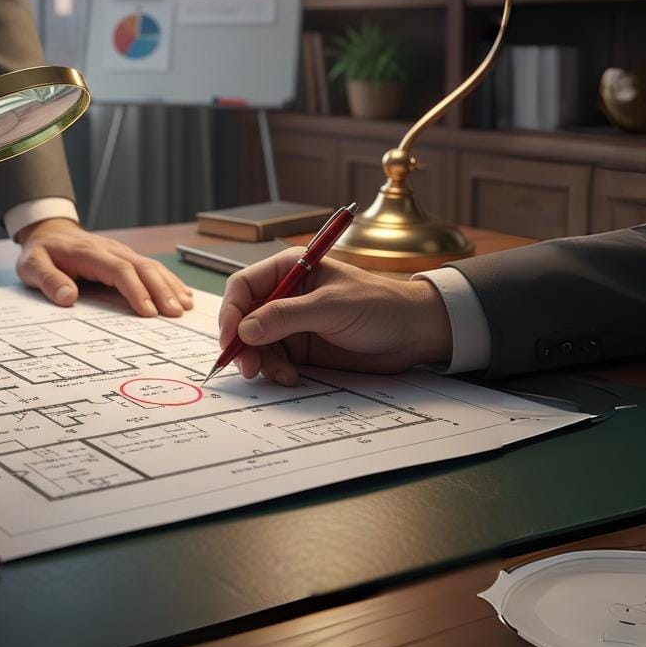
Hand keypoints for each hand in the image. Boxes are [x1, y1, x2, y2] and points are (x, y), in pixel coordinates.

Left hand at [13, 218, 192, 316]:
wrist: (48, 231)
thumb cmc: (41, 253)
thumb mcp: (32, 266)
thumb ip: (48, 280)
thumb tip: (68, 297)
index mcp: (88, 252)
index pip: (117, 269)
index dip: (135, 289)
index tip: (147, 311)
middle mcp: (110, 249)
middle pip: (141, 267)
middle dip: (160, 290)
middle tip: (175, 313)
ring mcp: (120, 251)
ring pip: (150, 265)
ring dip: (169, 285)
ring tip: (185, 307)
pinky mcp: (126, 257)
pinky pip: (151, 267)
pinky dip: (169, 280)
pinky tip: (183, 294)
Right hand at [216, 248, 452, 384]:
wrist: (415, 334)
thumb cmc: (380, 306)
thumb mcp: (332, 307)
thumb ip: (287, 316)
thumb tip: (245, 329)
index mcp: (290, 269)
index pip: (244, 287)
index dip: (231, 311)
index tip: (230, 338)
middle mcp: (285, 295)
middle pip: (244, 318)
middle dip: (242, 343)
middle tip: (248, 367)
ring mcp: (292, 323)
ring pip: (256, 343)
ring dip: (260, 361)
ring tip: (279, 375)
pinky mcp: (302, 347)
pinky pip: (274, 359)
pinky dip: (276, 370)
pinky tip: (291, 377)